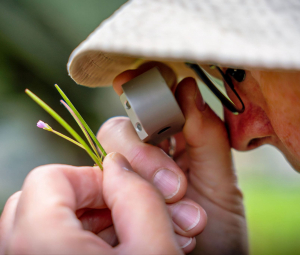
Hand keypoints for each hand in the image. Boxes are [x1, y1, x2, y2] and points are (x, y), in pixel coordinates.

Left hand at [0, 153, 193, 253]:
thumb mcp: (157, 248)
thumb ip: (138, 194)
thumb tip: (117, 162)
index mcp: (41, 245)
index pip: (48, 178)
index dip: (90, 176)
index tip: (121, 190)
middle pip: (41, 198)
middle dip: (88, 197)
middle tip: (123, 212)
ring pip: (45, 222)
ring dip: (89, 220)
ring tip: (129, 237)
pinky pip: (49, 245)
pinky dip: (81, 240)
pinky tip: (119, 250)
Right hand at [98, 62, 247, 253]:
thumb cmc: (218, 230)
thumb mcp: (221, 185)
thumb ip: (207, 137)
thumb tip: (187, 87)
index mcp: (176, 137)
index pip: (150, 99)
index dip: (139, 86)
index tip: (130, 81)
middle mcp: (147, 151)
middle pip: (121, 128)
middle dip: (145, 154)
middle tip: (176, 187)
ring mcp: (127, 174)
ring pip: (109, 155)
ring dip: (139, 181)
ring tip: (178, 212)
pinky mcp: (111, 197)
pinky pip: (101, 183)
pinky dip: (123, 199)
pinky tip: (152, 217)